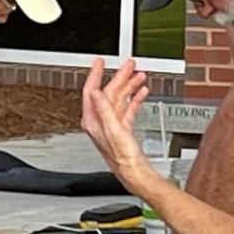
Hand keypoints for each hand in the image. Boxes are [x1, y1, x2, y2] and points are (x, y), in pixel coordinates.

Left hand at [81, 58, 151, 192]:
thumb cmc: (123, 156)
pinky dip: (135, 99)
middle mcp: (100, 121)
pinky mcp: (122, 127)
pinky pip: (127, 108)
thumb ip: (103, 109)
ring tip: (139, 76)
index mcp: (93, 120)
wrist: (134, 171)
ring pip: (119, 98)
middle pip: (108, 92)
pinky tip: (142, 92)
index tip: (99, 62)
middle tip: (129, 65)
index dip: (95, 74)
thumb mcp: (113, 129)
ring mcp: (111, 123)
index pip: (91, 91)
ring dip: (129, 86)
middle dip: (119, 77)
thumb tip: (94, 92)